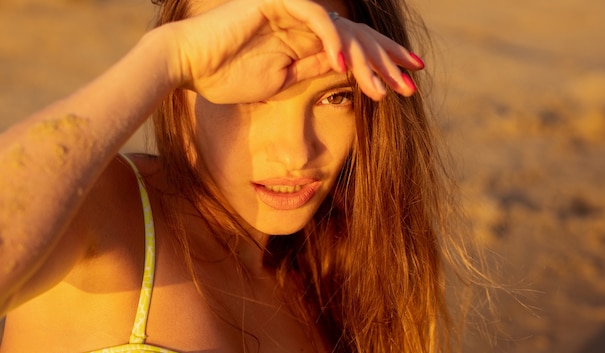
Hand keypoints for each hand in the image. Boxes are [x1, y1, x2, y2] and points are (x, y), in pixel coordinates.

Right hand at [163, 0, 422, 102]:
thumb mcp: (283, 80)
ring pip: (343, 30)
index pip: (354, 49)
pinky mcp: (277, 3)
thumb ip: (313, 68)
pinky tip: (345, 68)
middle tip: (414, 81)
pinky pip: (315, 19)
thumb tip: (344, 70)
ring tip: (386, 87)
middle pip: (358, 37)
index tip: (406, 85)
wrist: (187, 64)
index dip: (382, 64)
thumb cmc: (226, 75)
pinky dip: (332, 42)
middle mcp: (306, 21)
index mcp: (308, 39)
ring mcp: (293, 9)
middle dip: (388, 60)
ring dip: (367, 60)